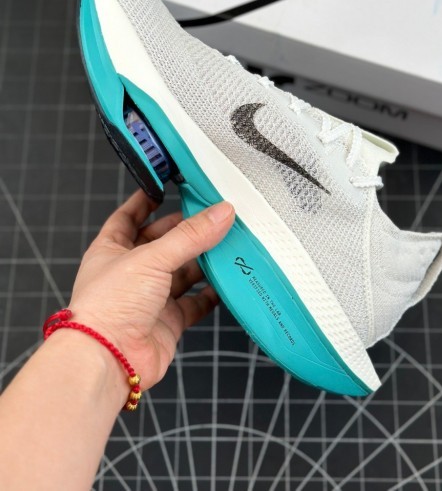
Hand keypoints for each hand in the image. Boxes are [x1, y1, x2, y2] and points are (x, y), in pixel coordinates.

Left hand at [68, 190, 234, 389]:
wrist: (110, 360)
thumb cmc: (109, 306)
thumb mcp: (151, 258)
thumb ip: (190, 236)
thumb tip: (221, 213)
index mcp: (112, 250)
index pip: (130, 216)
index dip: (147, 201)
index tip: (169, 186)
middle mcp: (130, 272)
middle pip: (163, 243)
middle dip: (187, 230)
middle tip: (213, 214)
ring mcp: (150, 298)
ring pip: (182, 272)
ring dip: (203, 260)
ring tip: (227, 242)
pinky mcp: (167, 321)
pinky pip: (194, 302)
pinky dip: (211, 293)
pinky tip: (227, 282)